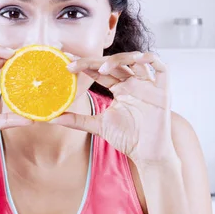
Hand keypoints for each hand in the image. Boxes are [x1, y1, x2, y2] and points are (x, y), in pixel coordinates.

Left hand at [50, 50, 178, 167]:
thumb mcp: (98, 126)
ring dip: (118, 59)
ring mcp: (148, 85)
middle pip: (114, 63)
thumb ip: (77, 120)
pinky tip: (136, 59)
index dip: (85, 65)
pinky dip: (149, 59)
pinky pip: (160, 67)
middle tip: (75, 64)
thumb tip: (52, 118)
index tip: (66, 64)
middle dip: (94, 60)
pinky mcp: (163, 90)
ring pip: (135, 60)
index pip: (100, 71)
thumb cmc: (127, 139)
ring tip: (101, 68)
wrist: (147, 154)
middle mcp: (133, 83)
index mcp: (120, 88)